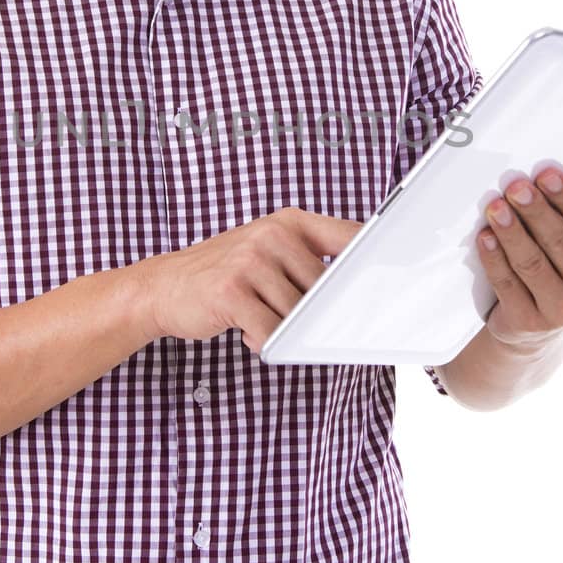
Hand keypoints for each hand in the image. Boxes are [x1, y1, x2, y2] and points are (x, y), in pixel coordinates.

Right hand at [135, 207, 363, 353]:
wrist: (164, 285)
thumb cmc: (225, 272)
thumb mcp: (268, 251)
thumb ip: (310, 260)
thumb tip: (359, 286)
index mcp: (290, 222)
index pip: (350, 237)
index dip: (376, 259)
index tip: (397, 277)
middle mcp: (272, 234)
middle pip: (324, 288)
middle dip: (313, 313)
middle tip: (291, 319)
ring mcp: (251, 260)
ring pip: (297, 314)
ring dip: (282, 329)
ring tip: (257, 318)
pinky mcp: (232, 291)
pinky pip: (271, 331)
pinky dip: (263, 341)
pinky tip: (246, 331)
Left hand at [476, 166, 562, 351]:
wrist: (537, 327)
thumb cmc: (557, 268)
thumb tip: (536, 180)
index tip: (546, 174)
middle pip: (559, 241)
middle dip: (535, 210)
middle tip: (515, 187)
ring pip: (532, 262)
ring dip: (511, 232)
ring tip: (496, 208)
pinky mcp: (530, 321)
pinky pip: (508, 284)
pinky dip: (494, 259)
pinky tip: (485, 238)